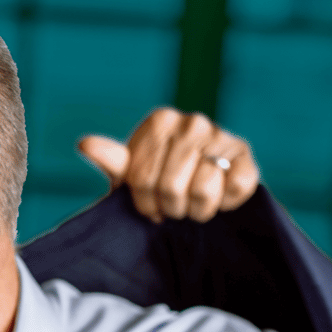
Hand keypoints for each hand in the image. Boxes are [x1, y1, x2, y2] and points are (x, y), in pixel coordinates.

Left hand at [78, 108, 260, 222]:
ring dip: (197, 209)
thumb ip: (111, 160)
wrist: (193, 188)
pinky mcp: (245, 155)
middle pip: (171, 188)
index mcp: (160, 122)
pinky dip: (225, 203)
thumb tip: (86, 144)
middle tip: (174, 205)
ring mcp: (221, 135)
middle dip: (171, 208)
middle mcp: (192, 122)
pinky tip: (219, 197)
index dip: (145, 204)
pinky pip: (235, 189)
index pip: (142, 180)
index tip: (150, 202)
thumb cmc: (155, 181)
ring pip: (203, 191)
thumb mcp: (127, 174)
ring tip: (194, 203)